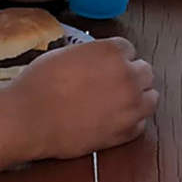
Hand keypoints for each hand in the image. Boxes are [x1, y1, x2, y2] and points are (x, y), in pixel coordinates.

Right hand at [9, 37, 158, 159]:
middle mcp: (128, 76)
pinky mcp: (125, 132)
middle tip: (113, 84)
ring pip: (151, 98)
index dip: (116, 58)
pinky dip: (130, 121)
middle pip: (145, 71)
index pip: (128, 49)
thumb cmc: (40, 82)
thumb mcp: (67, 54)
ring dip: (138, 97)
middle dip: (131, 75)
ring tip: (118, 102)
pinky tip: (112, 120)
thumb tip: (98, 62)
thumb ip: (92, 55)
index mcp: (113, 52)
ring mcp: (130, 106)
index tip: (106, 66)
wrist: (30, 118)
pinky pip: (140, 124)